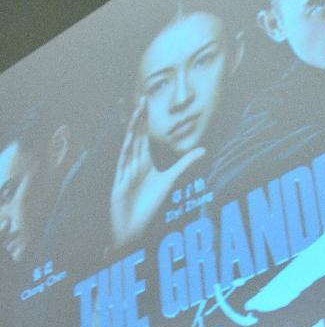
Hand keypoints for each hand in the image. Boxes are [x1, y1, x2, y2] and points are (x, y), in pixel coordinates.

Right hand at [110, 98, 204, 247]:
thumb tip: (203, 149)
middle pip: (136, 136)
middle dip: (139, 119)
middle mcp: (132, 163)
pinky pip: (123, 166)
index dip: (145, 120)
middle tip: (143, 100)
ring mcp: (125, 172)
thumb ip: (185, 163)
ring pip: (129, 147)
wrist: (133, 226)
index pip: (144, 136)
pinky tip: (128, 142)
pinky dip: (125, 153)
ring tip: (135, 114)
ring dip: (132, 131)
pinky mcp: (119, 183)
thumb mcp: (171, 179)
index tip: (147, 102)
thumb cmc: (148, 204)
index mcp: (143, 161)